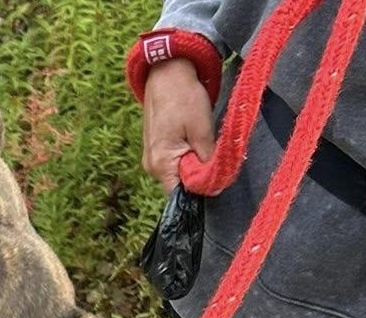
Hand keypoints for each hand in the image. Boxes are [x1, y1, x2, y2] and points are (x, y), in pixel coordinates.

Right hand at [143, 58, 215, 191]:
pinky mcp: (154, 150)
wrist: (166, 73)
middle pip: (178, 184)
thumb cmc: (184, 97)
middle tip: (212, 153)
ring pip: (177, 173)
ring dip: (193, 163)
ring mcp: (151, 158)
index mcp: (160, 164)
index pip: (180, 194)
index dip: (200, 189)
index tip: (216, 177)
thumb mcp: (202, 129)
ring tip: (202, 142)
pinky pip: (173, 162)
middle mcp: (151, 166)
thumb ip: (207, 160)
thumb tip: (214, 186)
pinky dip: (186, 155)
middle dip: (198, 175)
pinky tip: (193, 138)